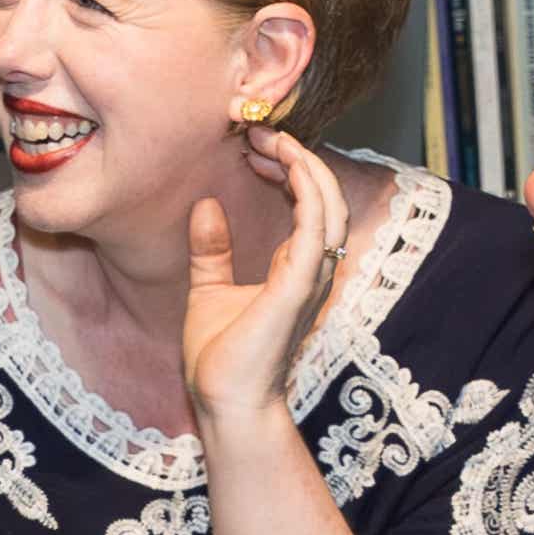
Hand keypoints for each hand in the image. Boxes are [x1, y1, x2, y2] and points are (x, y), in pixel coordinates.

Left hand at [181, 130, 350, 432]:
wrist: (223, 402)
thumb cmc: (220, 358)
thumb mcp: (208, 290)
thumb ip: (211, 250)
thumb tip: (206, 206)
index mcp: (293, 269)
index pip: (305, 206)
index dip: (287, 170)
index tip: (255, 147)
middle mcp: (311, 269)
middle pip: (321, 198)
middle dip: (296, 158)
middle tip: (260, 132)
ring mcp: (310, 277)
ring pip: (327, 205)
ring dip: (304, 165)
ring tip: (272, 138)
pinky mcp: (299, 285)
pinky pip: (316, 227)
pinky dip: (308, 190)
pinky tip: (287, 163)